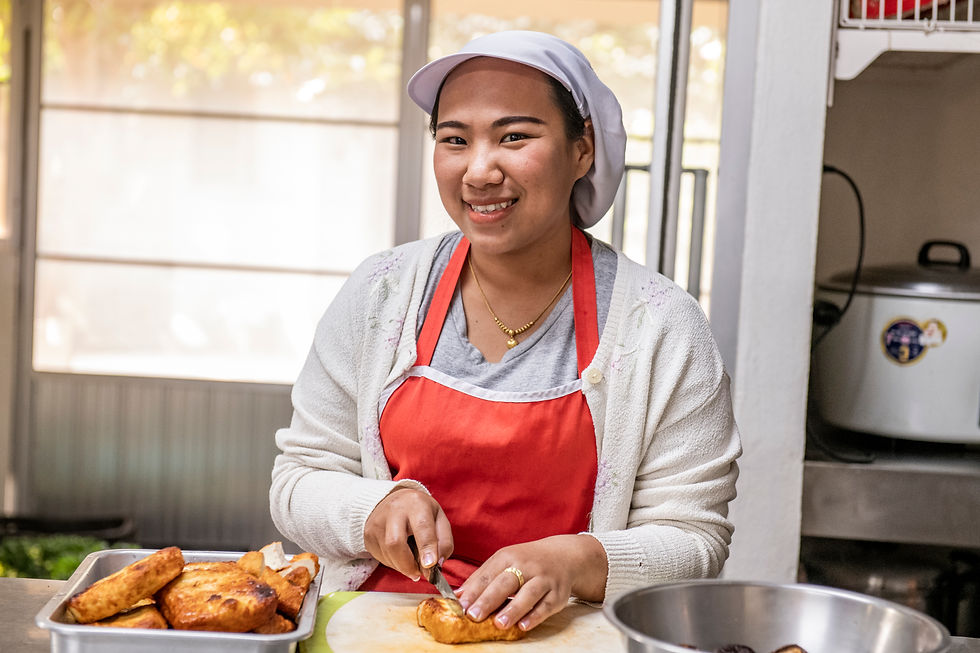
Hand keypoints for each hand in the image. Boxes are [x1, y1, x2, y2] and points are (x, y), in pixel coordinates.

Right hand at [363, 486, 453, 579]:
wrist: (393, 500)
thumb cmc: (420, 512)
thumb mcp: (439, 519)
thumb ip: (444, 542)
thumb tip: (436, 565)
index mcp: (416, 503)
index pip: (422, 527)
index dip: (426, 548)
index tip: (430, 565)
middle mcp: (394, 510)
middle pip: (396, 543)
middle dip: (409, 564)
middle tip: (419, 572)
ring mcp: (377, 523)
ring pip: (388, 554)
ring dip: (403, 566)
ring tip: (411, 561)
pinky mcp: (368, 535)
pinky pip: (381, 558)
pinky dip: (394, 563)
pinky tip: (400, 555)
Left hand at [455, 534, 606, 631]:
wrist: (563, 556)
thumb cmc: (527, 561)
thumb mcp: (505, 561)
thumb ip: (483, 577)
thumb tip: (458, 596)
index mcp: (508, 556)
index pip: (488, 574)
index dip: (474, 590)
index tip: (460, 606)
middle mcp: (526, 565)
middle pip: (506, 583)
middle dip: (489, 599)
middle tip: (473, 615)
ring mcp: (544, 579)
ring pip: (528, 594)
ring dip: (513, 609)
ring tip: (499, 623)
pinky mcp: (558, 593)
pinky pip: (546, 605)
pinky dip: (535, 616)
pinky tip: (523, 626)